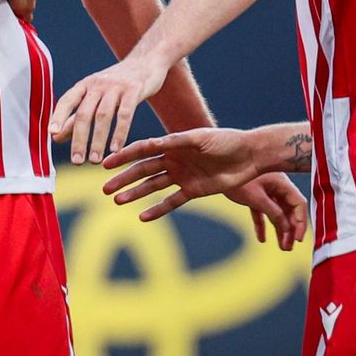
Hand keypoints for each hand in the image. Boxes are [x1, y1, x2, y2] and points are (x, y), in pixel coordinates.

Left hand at [49, 54, 167, 164]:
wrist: (146, 62)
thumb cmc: (116, 84)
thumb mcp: (95, 96)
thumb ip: (76, 116)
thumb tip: (55, 137)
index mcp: (85, 85)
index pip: (67, 100)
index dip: (59, 116)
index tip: (52, 134)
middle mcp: (98, 84)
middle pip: (85, 113)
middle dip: (79, 138)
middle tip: (76, 161)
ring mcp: (116, 86)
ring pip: (103, 116)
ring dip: (98, 140)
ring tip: (94, 161)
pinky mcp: (134, 90)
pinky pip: (125, 114)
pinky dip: (119, 133)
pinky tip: (116, 149)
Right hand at [100, 127, 259, 219]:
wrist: (250, 156)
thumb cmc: (226, 141)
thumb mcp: (200, 139)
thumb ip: (176, 142)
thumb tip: (150, 145)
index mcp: (173, 143)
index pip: (142, 150)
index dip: (124, 156)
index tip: (106, 164)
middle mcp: (174, 159)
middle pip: (143, 170)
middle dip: (124, 178)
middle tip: (105, 189)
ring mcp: (182, 175)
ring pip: (153, 186)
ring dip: (135, 193)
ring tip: (117, 201)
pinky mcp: (194, 190)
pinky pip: (172, 201)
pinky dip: (157, 209)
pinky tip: (142, 216)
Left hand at [225, 172, 307, 250]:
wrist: (217, 166)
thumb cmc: (238, 178)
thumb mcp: (257, 198)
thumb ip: (273, 212)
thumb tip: (287, 228)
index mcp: (282, 183)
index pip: (298, 204)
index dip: (301, 222)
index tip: (298, 239)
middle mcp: (276, 186)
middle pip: (288, 210)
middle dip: (290, 229)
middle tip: (289, 247)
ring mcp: (265, 190)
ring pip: (276, 213)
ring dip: (280, 230)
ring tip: (282, 247)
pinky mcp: (254, 194)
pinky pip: (262, 212)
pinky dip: (262, 224)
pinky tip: (261, 238)